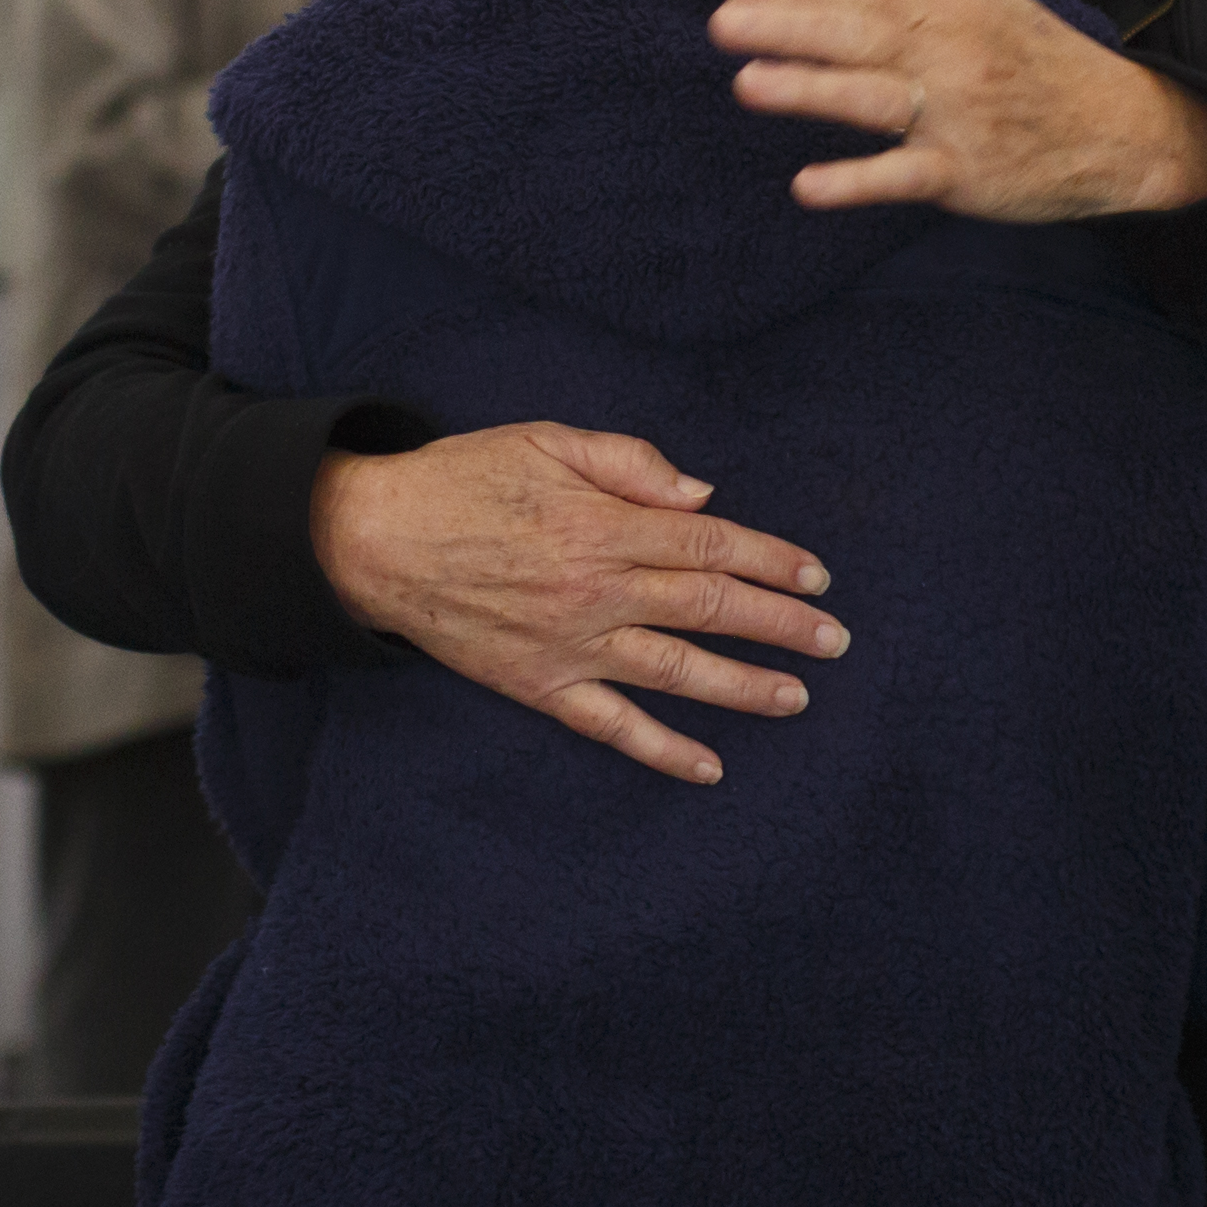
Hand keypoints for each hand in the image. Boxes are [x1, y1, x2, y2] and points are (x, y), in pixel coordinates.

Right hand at [308, 423, 846, 785]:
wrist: (371, 539)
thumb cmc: (465, 478)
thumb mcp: (548, 440)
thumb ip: (630, 463)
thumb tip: (703, 496)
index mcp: (604, 525)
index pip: (713, 545)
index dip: (773, 561)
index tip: (817, 577)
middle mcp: (597, 589)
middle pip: (710, 607)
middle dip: (781, 625)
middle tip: (834, 640)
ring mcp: (570, 644)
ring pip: (676, 671)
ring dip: (743, 686)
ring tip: (797, 696)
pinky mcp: (539, 685)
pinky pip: (611, 726)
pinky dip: (662, 749)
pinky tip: (709, 766)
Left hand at [711, 0, 1206, 220]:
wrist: (1126, 130)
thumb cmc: (1044, 61)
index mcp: (953, 10)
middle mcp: (953, 57)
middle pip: (864, 36)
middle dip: (791, 27)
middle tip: (723, 21)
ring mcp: (961, 117)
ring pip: (878, 99)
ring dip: (813, 91)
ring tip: (746, 84)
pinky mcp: (969, 175)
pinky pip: (908, 177)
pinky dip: (860, 182)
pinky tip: (808, 187)